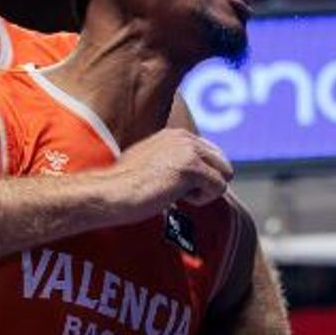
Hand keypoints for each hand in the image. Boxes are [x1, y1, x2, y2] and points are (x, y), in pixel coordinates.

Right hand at [106, 129, 233, 219]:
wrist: (110, 193)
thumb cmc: (122, 187)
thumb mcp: (149, 164)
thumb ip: (171, 161)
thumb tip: (191, 177)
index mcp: (175, 135)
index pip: (212, 153)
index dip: (203, 175)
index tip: (180, 187)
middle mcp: (184, 138)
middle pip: (223, 162)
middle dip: (208, 181)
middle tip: (181, 193)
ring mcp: (188, 151)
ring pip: (225, 174)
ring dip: (206, 190)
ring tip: (177, 195)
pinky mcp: (191, 168)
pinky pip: (219, 187)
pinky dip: (202, 199)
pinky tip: (177, 198)